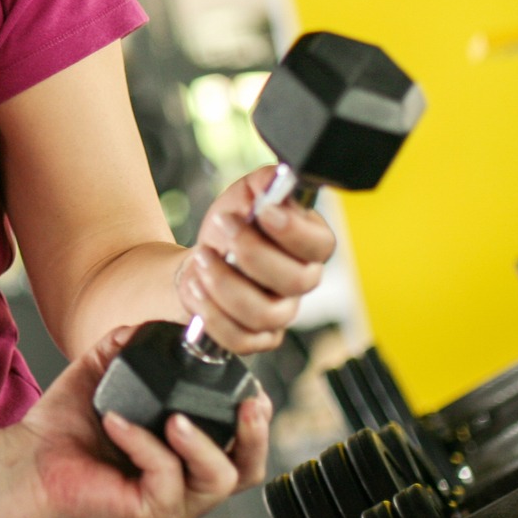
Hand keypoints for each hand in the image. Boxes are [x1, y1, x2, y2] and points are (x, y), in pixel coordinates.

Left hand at [17, 325, 269, 517]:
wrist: (27, 462)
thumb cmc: (64, 430)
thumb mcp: (100, 378)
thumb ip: (123, 350)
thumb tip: (142, 328)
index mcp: (185, 456)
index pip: (241, 446)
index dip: (256, 420)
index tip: (252, 389)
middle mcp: (186, 483)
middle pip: (250, 471)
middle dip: (256, 436)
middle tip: (248, 405)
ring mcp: (172, 502)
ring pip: (219, 479)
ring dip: (202, 444)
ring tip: (175, 419)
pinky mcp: (150, 512)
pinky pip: (166, 477)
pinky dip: (145, 445)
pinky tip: (118, 423)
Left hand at [179, 165, 333, 355]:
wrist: (202, 260)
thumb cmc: (230, 228)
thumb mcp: (244, 196)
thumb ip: (264, 184)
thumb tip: (278, 178)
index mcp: (307, 245)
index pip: (321, 245)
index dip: (294, 231)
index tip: (263, 211)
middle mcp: (300, 281)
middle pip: (295, 281)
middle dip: (252, 252)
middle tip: (222, 227)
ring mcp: (280, 314)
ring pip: (265, 314)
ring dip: (225, 283)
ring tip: (202, 258)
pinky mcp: (255, 337)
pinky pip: (240, 339)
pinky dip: (212, 313)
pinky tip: (196, 287)